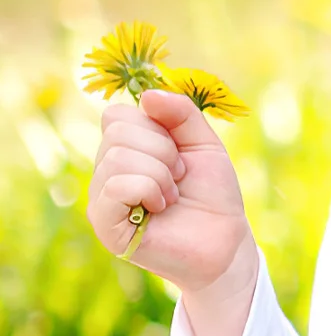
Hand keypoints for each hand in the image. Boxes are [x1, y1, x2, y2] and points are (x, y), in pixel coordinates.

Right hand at [88, 88, 255, 301]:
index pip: (116, 115)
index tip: (178, 151)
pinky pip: (115, 186)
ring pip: (118, 157)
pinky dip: (148, 189)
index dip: (155, 126)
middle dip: (163, 150)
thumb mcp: (204, 144)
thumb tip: (147, 96)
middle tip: (178, 177)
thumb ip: (181, 114)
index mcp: (124, 151)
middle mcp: (105, 173)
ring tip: (172, 195)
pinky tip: (160, 207)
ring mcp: (101, 200)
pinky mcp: (104, 225)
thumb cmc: (212, 194)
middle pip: (117, 132)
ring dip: (160, 173)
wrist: (225, 240)